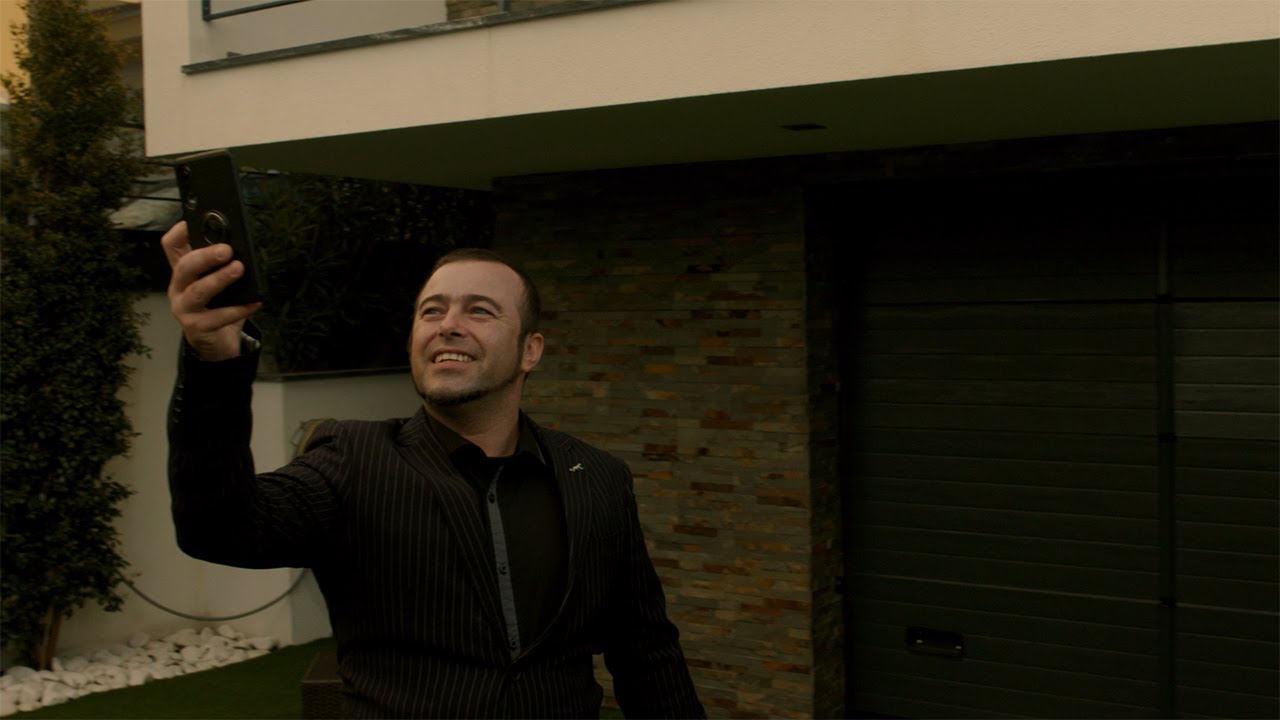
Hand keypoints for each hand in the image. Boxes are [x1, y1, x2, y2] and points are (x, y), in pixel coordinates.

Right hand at [161, 221, 261, 361]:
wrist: (216, 342)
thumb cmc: (219, 305)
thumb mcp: (218, 281)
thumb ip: (224, 265)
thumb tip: (243, 246)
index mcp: (183, 271)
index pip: (171, 246)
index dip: (180, 232)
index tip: (194, 222)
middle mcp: (179, 287)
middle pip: (184, 266)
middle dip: (206, 256)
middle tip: (227, 249)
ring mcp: (184, 308)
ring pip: (198, 291)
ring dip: (219, 279)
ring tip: (239, 269)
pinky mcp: (196, 327)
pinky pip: (217, 317)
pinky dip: (238, 310)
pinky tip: (255, 303)